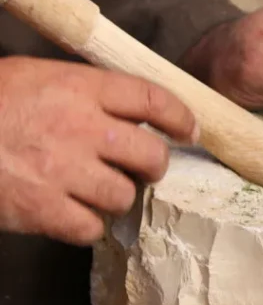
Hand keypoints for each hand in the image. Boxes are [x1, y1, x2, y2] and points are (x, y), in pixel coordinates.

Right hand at [0, 57, 197, 245]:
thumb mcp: (31, 76)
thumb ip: (80, 90)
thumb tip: (125, 106)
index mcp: (80, 87)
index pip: (153, 98)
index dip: (180, 117)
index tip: (190, 130)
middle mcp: (82, 128)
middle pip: (152, 155)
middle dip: (154, 165)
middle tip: (143, 169)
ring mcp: (64, 172)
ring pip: (124, 196)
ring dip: (115, 197)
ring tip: (93, 190)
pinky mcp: (44, 210)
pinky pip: (90, 228)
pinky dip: (84, 226)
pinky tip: (69, 214)